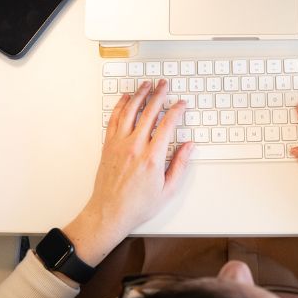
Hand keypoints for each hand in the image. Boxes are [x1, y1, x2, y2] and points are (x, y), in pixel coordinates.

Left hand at [64, 81, 192, 265]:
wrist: (110, 213)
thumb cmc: (138, 205)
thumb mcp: (167, 190)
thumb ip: (180, 165)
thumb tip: (189, 147)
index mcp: (152, 158)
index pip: (168, 125)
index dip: (177, 110)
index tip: (182, 103)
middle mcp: (135, 147)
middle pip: (149, 112)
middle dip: (159, 95)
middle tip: (165, 85)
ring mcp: (119, 145)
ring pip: (130, 111)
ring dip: (139, 95)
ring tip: (146, 84)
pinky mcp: (108, 146)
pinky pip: (114, 119)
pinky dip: (120, 106)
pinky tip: (125, 98)